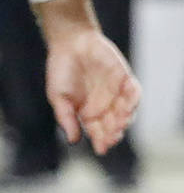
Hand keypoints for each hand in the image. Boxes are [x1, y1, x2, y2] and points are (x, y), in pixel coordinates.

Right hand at [45, 27, 139, 153]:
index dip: (101, 141)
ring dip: (124, 118)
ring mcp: (116, 93)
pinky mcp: (124, 79)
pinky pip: (134, 92)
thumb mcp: (58, 97)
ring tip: (119, 123)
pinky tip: (128, 104)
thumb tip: (73, 140)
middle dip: (114, 132)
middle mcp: (105, 105)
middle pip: (114, 124)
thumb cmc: (61, 70)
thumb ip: (66, 117)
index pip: (98, 131)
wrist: (70, 43)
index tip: (101, 149)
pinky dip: (133, 99)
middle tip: (112, 137)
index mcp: (88, 112)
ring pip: (126, 111)